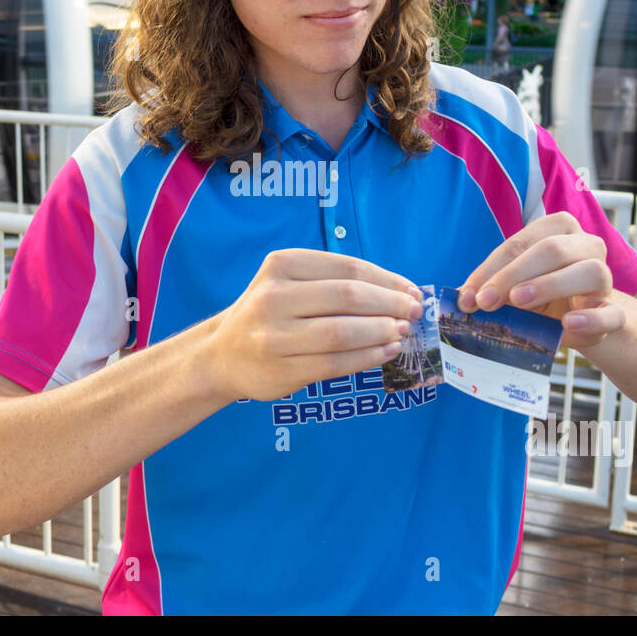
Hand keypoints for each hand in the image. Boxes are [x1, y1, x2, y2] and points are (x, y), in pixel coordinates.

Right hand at [205, 249, 424, 402]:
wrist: (224, 354)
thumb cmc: (271, 313)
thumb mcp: (291, 282)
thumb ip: (337, 282)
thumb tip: (401, 291)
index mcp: (280, 265)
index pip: (347, 268)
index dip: (387, 280)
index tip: (411, 290)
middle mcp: (273, 297)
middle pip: (347, 297)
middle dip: (390, 305)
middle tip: (412, 312)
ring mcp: (274, 336)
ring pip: (342, 333)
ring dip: (381, 332)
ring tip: (402, 332)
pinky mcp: (281, 370)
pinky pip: (335, 364)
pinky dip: (368, 358)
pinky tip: (386, 352)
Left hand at [455, 211, 622, 351]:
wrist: (583, 320)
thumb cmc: (542, 295)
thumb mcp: (514, 287)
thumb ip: (490, 288)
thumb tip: (459, 298)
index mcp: (558, 229)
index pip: (519, 243)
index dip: (491, 269)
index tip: (468, 296)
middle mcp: (586, 245)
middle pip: (551, 250)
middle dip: (512, 275)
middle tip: (485, 301)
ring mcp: (605, 277)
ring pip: (588, 271)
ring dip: (550, 285)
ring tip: (519, 301)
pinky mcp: (614, 311)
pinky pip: (611, 312)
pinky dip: (591, 318)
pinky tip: (568, 322)